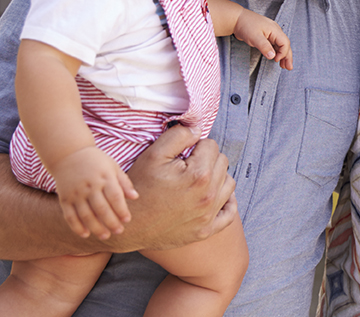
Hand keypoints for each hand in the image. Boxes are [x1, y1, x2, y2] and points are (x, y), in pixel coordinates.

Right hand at [51, 145, 137, 240]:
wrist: (69, 154)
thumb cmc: (97, 161)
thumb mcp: (113, 166)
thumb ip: (124, 182)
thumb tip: (135, 197)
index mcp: (105, 176)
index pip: (115, 196)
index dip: (121, 209)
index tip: (127, 220)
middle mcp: (90, 186)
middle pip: (101, 208)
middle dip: (111, 222)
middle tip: (119, 232)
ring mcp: (76, 193)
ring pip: (86, 215)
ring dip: (96, 228)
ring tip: (105, 236)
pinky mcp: (64, 198)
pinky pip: (70, 216)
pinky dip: (77, 227)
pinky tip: (85, 235)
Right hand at [101, 124, 235, 253]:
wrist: (127, 226)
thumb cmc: (140, 188)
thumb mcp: (154, 154)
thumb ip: (179, 135)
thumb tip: (199, 131)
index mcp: (199, 175)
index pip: (211, 145)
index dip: (196, 146)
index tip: (183, 155)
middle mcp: (208, 196)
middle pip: (222, 162)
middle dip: (207, 159)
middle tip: (187, 167)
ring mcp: (208, 216)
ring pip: (228, 183)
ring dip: (217, 177)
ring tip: (197, 180)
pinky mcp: (205, 231)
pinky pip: (229, 213)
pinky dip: (226, 202)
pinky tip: (214, 196)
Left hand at [233, 8, 292, 69]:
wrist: (236, 19)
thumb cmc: (245, 25)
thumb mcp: (255, 37)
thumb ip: (265, 47)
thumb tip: (273, 56)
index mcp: (275, 30)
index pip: (285, 43)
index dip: (283, 53)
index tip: (276, 60)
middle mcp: (275, 31)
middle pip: (285, 44)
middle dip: (287, 56)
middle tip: (289, 67)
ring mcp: (270, 34)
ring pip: (280, 45)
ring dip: (283, 55)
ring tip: (284, 66)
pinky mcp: (265, 36)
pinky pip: (274, 45)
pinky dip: (276, 52)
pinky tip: (276, 58)